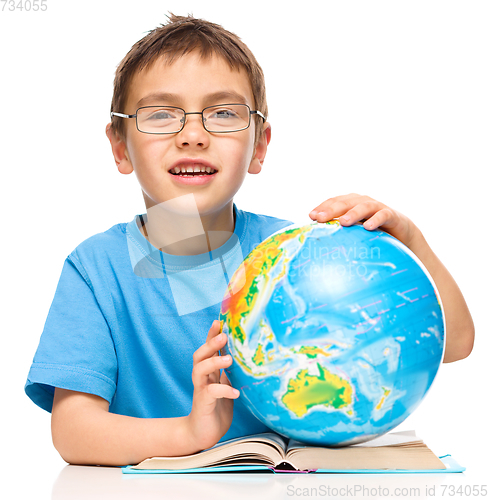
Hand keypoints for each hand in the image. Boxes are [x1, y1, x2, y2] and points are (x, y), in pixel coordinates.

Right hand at [187, 320, 238, 450]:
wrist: (202, 434)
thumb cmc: (216, 408)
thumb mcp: (226, 385)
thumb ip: (230, 372)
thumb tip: (247, 357)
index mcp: (208, 371)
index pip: (207, 348)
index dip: (212, 334)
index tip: (219, 321)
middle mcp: (202, 378)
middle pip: (199, 355)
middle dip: (210, 343)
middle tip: (224, 335)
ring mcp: (200, 389)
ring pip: (200, 369)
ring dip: (214, 362)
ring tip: (229, 360)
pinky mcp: (203, 403)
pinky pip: (210, 392)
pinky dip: (223, 390)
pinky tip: (235, 392)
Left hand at [309, 193, 417, 248]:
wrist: (402, 234)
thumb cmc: (371, 234)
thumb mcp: (353, 233)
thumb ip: (338, 234)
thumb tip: (316, 245)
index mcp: (350, 204)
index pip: (333, 202)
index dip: (322, 207)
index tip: (311, 217)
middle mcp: (362, 202)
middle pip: (345, 202)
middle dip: (332, 209)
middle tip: (320, 218)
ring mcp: (377, 207)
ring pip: (364, 206)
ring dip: (353, 213)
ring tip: (343, 222)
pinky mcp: (392, 215)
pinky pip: (383, 215)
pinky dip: (376, 219)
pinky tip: (368, 227)